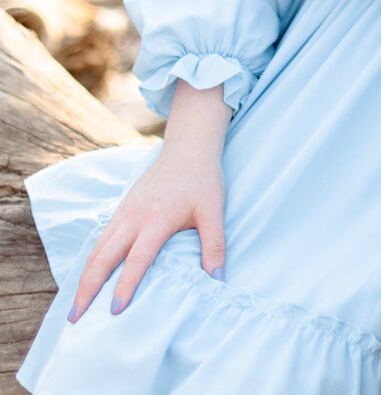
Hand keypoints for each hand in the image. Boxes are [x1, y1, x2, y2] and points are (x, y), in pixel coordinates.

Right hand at [69, 82, 229, 319]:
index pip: (137, 259)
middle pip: (104, 257)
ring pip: (97, 249)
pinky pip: (101, 238)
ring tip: (74, 306)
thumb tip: (218, 281)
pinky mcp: (121, 208)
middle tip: (75, 318)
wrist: (188, 149)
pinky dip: (90, 261)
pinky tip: (86, 277)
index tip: (114, 311)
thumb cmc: (203, 181)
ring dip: (84, 277)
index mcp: (157, 219)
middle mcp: (134, 217)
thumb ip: (215, 246)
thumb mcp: (214, 211)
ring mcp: (124, 211)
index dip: (125, 285)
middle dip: (88, 288)